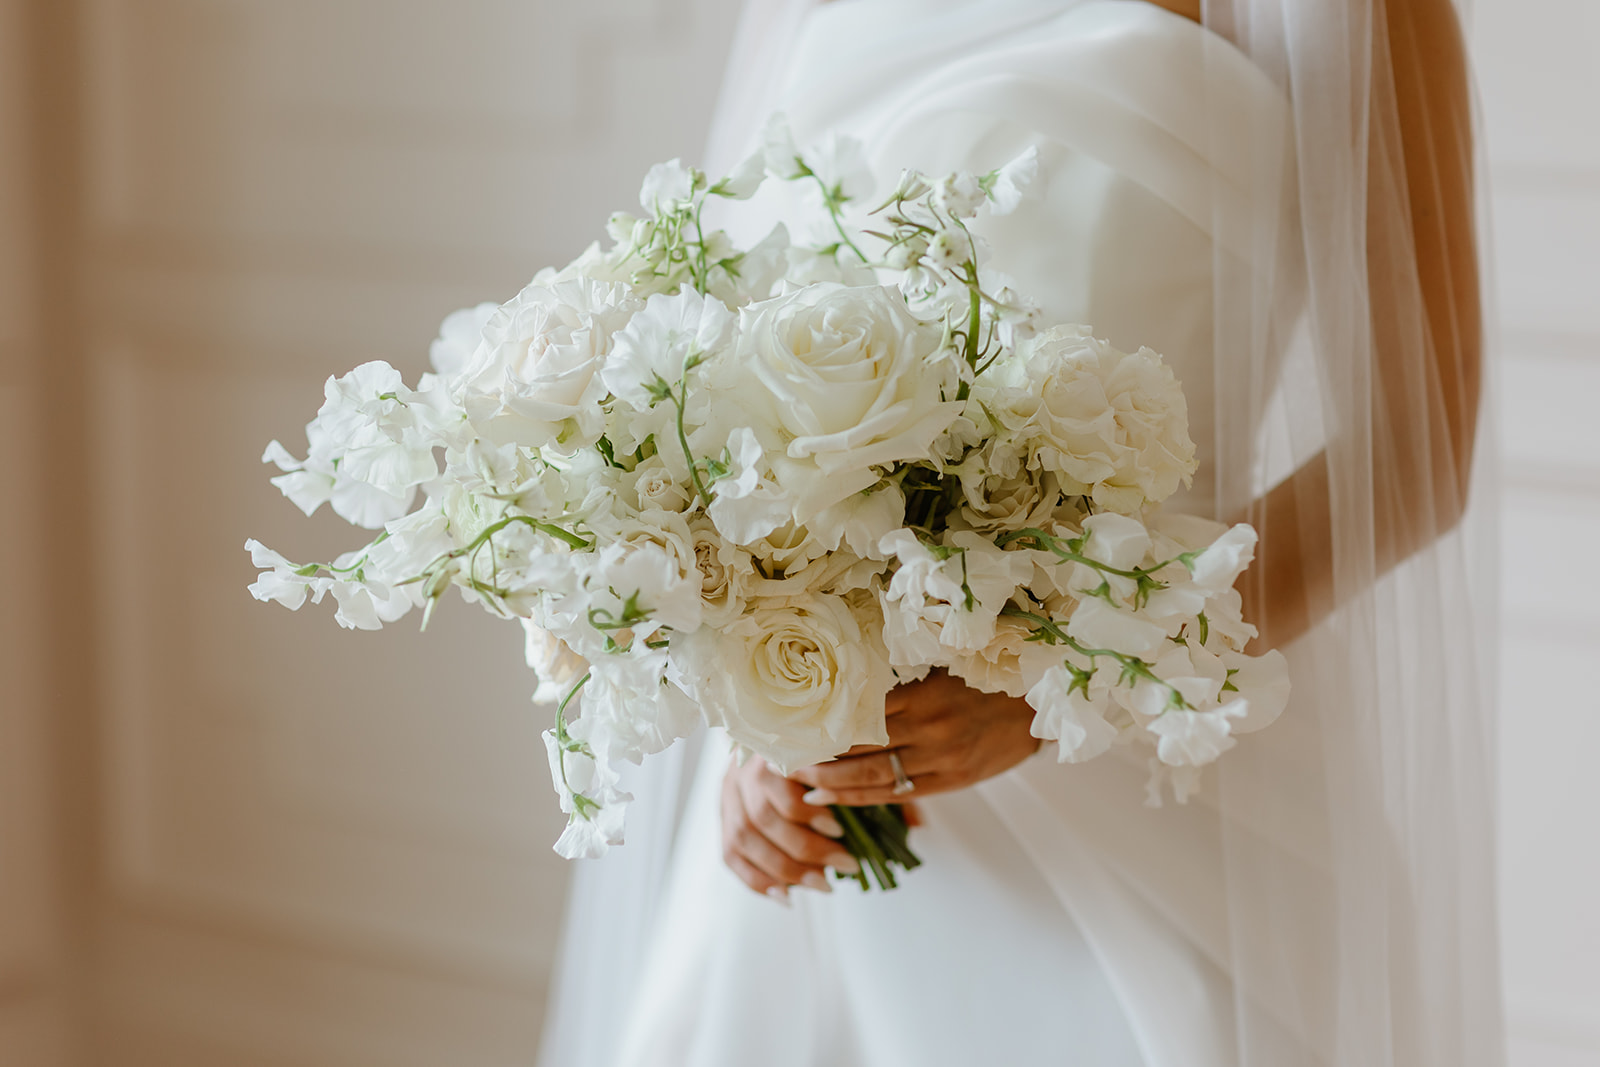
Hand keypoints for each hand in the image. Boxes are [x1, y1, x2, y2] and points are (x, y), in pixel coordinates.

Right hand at [721, 754, 861, 900]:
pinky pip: (731, 857)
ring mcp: (727, 798)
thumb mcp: (817, 752)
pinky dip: (759, 881)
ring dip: (787, 870)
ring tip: (824, 884)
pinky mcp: (721, 821)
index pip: (780, 786)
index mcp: (765, 752)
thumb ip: (828, 776)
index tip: (838, 830)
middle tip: (844, 864)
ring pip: (746, 840)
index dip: (808, 813)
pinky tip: (787, 896)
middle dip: (807, 849)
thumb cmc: (804, 754)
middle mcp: (741, 774)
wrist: (759, 741)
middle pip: (764, 818)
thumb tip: (864, 820)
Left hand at [789, 670, 1041, 806]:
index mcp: (924, 695)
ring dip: (834, 784)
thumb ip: (901, 679)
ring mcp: (943, 759)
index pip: (861, 714)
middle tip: (782, 762)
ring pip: (876, 777)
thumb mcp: (944, 665)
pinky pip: (899, 794)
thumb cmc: (985, 676)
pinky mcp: (953, 781)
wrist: (1040, 703)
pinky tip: (835, 798)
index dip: (824, 725)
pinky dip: (864, 798)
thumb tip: (844, 682)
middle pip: (862, 749)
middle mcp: (931, 729)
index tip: (792, 728)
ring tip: (800, 786)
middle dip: (819, 759)